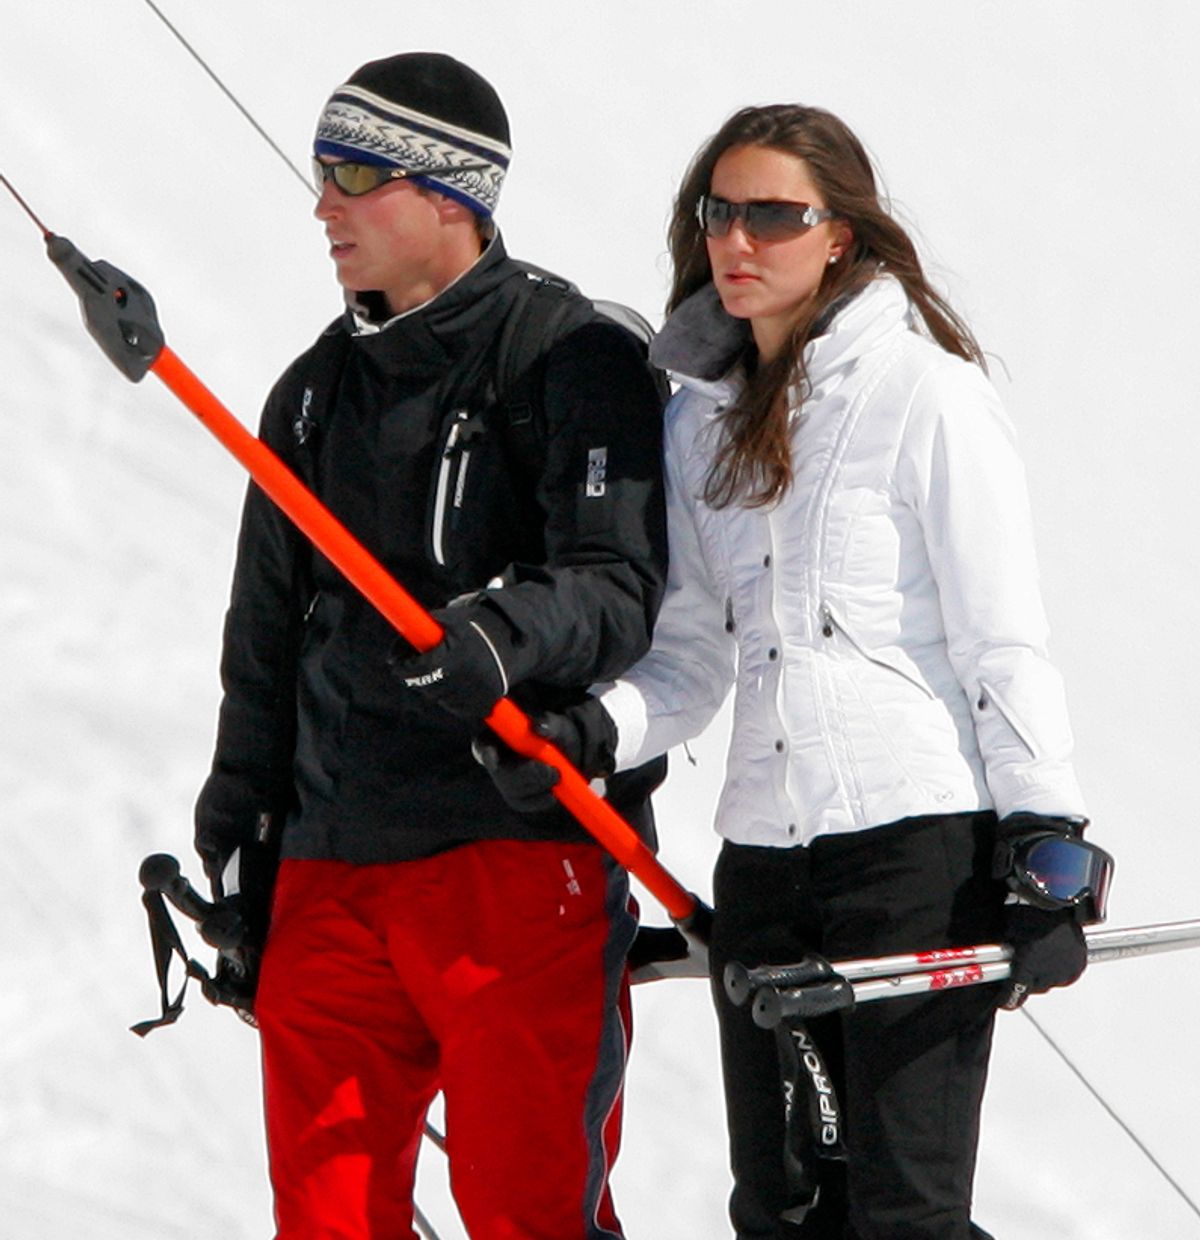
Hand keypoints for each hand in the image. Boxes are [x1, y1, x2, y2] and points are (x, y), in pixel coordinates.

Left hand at [390, 599, 513, 721]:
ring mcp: (476, 694)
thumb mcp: (448, 619)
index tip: (397, 663)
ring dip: (436, 686)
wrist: (508, 641)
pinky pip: (454, 706)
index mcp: (457, 654)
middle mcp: (468, 676)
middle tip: (423, 663)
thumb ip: (421, 633)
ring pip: (439, 698)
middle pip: (427, 686)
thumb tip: (392, 658)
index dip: (404, 667)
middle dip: (420, 676)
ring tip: (447, 669)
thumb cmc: (471, 627)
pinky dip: (451, 697)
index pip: (418, 670)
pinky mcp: (482, 706)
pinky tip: (459, 681)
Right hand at [473, 695, 617, 813]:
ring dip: (536, 789)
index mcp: (497, 735)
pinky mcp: (517, 794)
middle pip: (499, 774)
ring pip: (511, 792)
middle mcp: (495, 758)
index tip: (493, 755)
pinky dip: (540, 799)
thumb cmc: (557, 732)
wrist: (568, 750)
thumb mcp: (556, 724)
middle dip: (525, 775)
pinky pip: (523, 802)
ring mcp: (505, 778)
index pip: (482, 745)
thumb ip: (547, 723)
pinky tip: (552, 793)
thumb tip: (537, 726)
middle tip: (553, 772)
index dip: (485, 752)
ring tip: (557, 776)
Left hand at [999, 904, 1087, 1009]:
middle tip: (1019, 964)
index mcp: (1028, 966)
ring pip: (1049, 983)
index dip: (1006, 997)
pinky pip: (1064, 975)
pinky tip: (1050, 955)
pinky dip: (1056, 969)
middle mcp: (1049, 973)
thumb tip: (994, 963)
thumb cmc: (1029, 912)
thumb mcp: (1008, 933)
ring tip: (1036, 955)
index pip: (1015, 994)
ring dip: (1041, 975)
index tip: (1002, 999)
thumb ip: (1003, 954)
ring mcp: (1066, 970)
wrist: (1056, 899)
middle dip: (1025, 980)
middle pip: (1033, 988)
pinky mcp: (1078, 966)